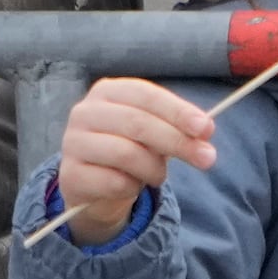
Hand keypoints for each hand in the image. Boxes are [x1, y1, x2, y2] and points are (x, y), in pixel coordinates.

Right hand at [56, 71, 219, 240]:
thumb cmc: (131, 147)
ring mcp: (73, 143)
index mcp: (108, 91)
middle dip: (177, 141)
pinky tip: (132, 185)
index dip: (178, 111)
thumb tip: (206, 130)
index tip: (207, 128)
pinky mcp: (70, 174)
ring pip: (126, 154)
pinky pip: (114, 182)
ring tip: (159, 176)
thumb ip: (178, 128)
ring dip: (154, 169)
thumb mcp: (155, 132)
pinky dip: (133, 187)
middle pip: (138, 124)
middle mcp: (85, 112)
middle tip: (207, 158)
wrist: (96, 184)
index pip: (146, 95)